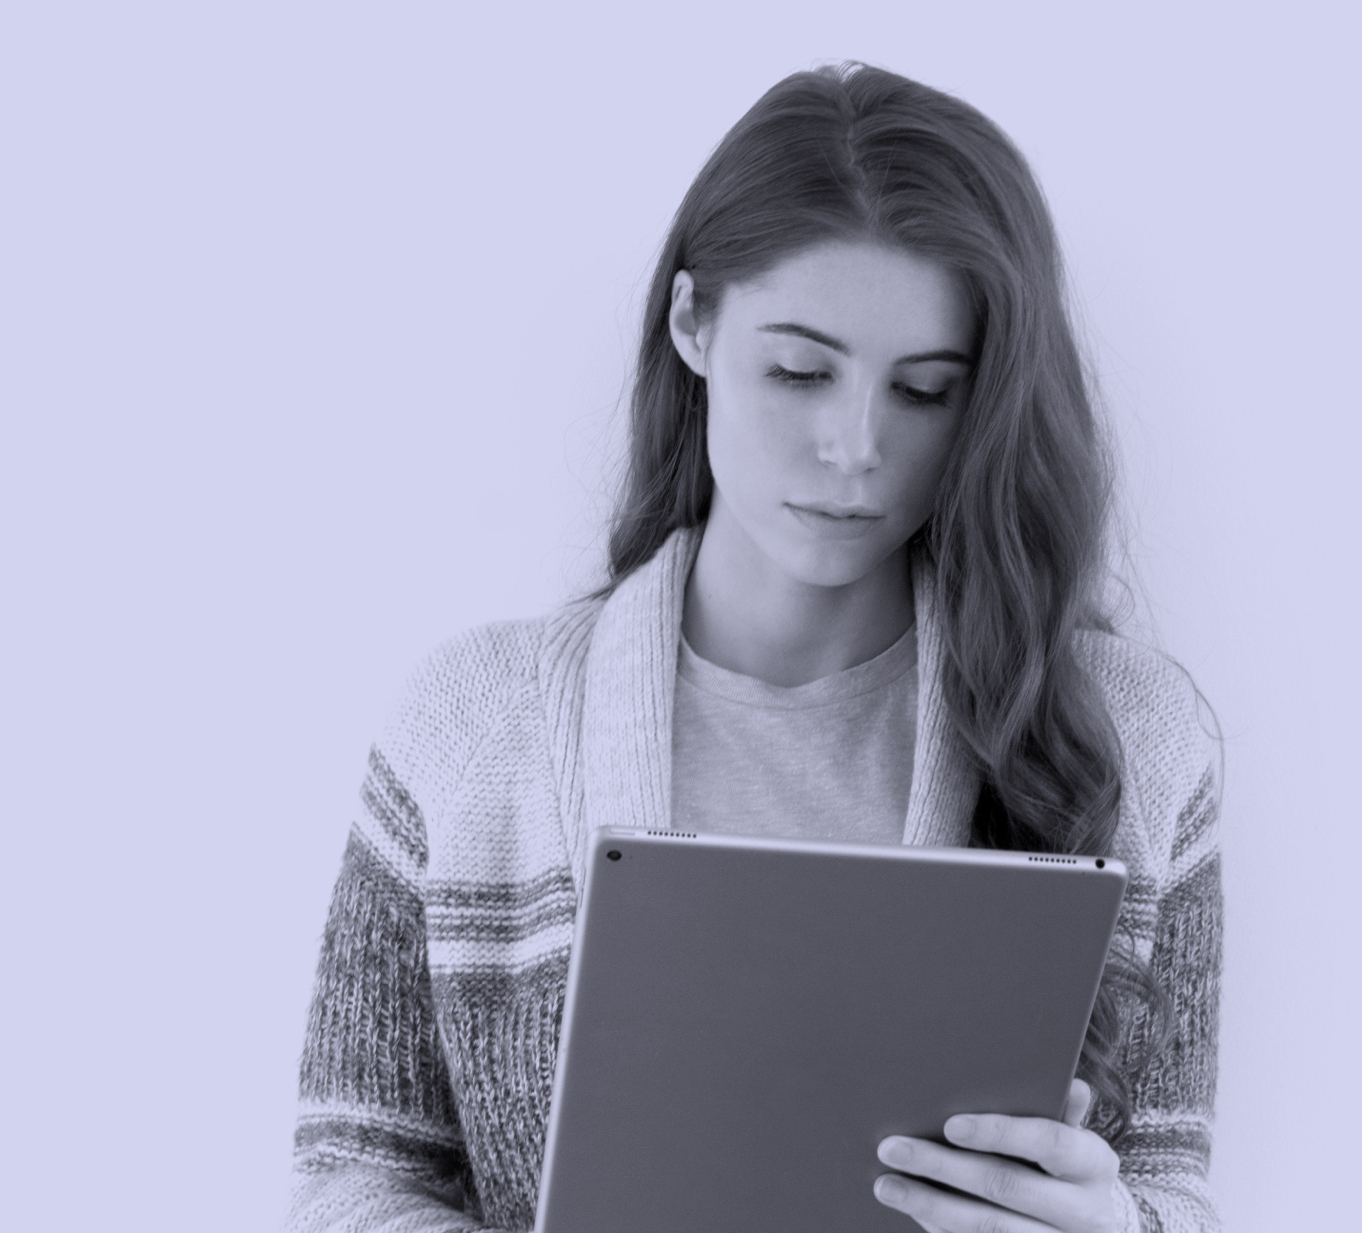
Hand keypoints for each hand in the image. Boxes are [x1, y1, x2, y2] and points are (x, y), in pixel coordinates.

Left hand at [873, 1079, 1119, 1232]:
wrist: (1093, 1232)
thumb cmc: (1069, 1170)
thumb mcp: (1075, 1141)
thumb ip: (1062, 1114)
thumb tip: (1071, 1086)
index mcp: (1094, 1165)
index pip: (1049, 1141)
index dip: (1000, 1132)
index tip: (950, 1125)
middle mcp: (1084, 1212)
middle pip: (1006, 1186)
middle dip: (943, 1166)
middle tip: (892, 1147)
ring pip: (988, 1229)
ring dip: (930, 1205)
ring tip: (886, 1185)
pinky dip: (941, 1230)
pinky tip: (912, 1210)